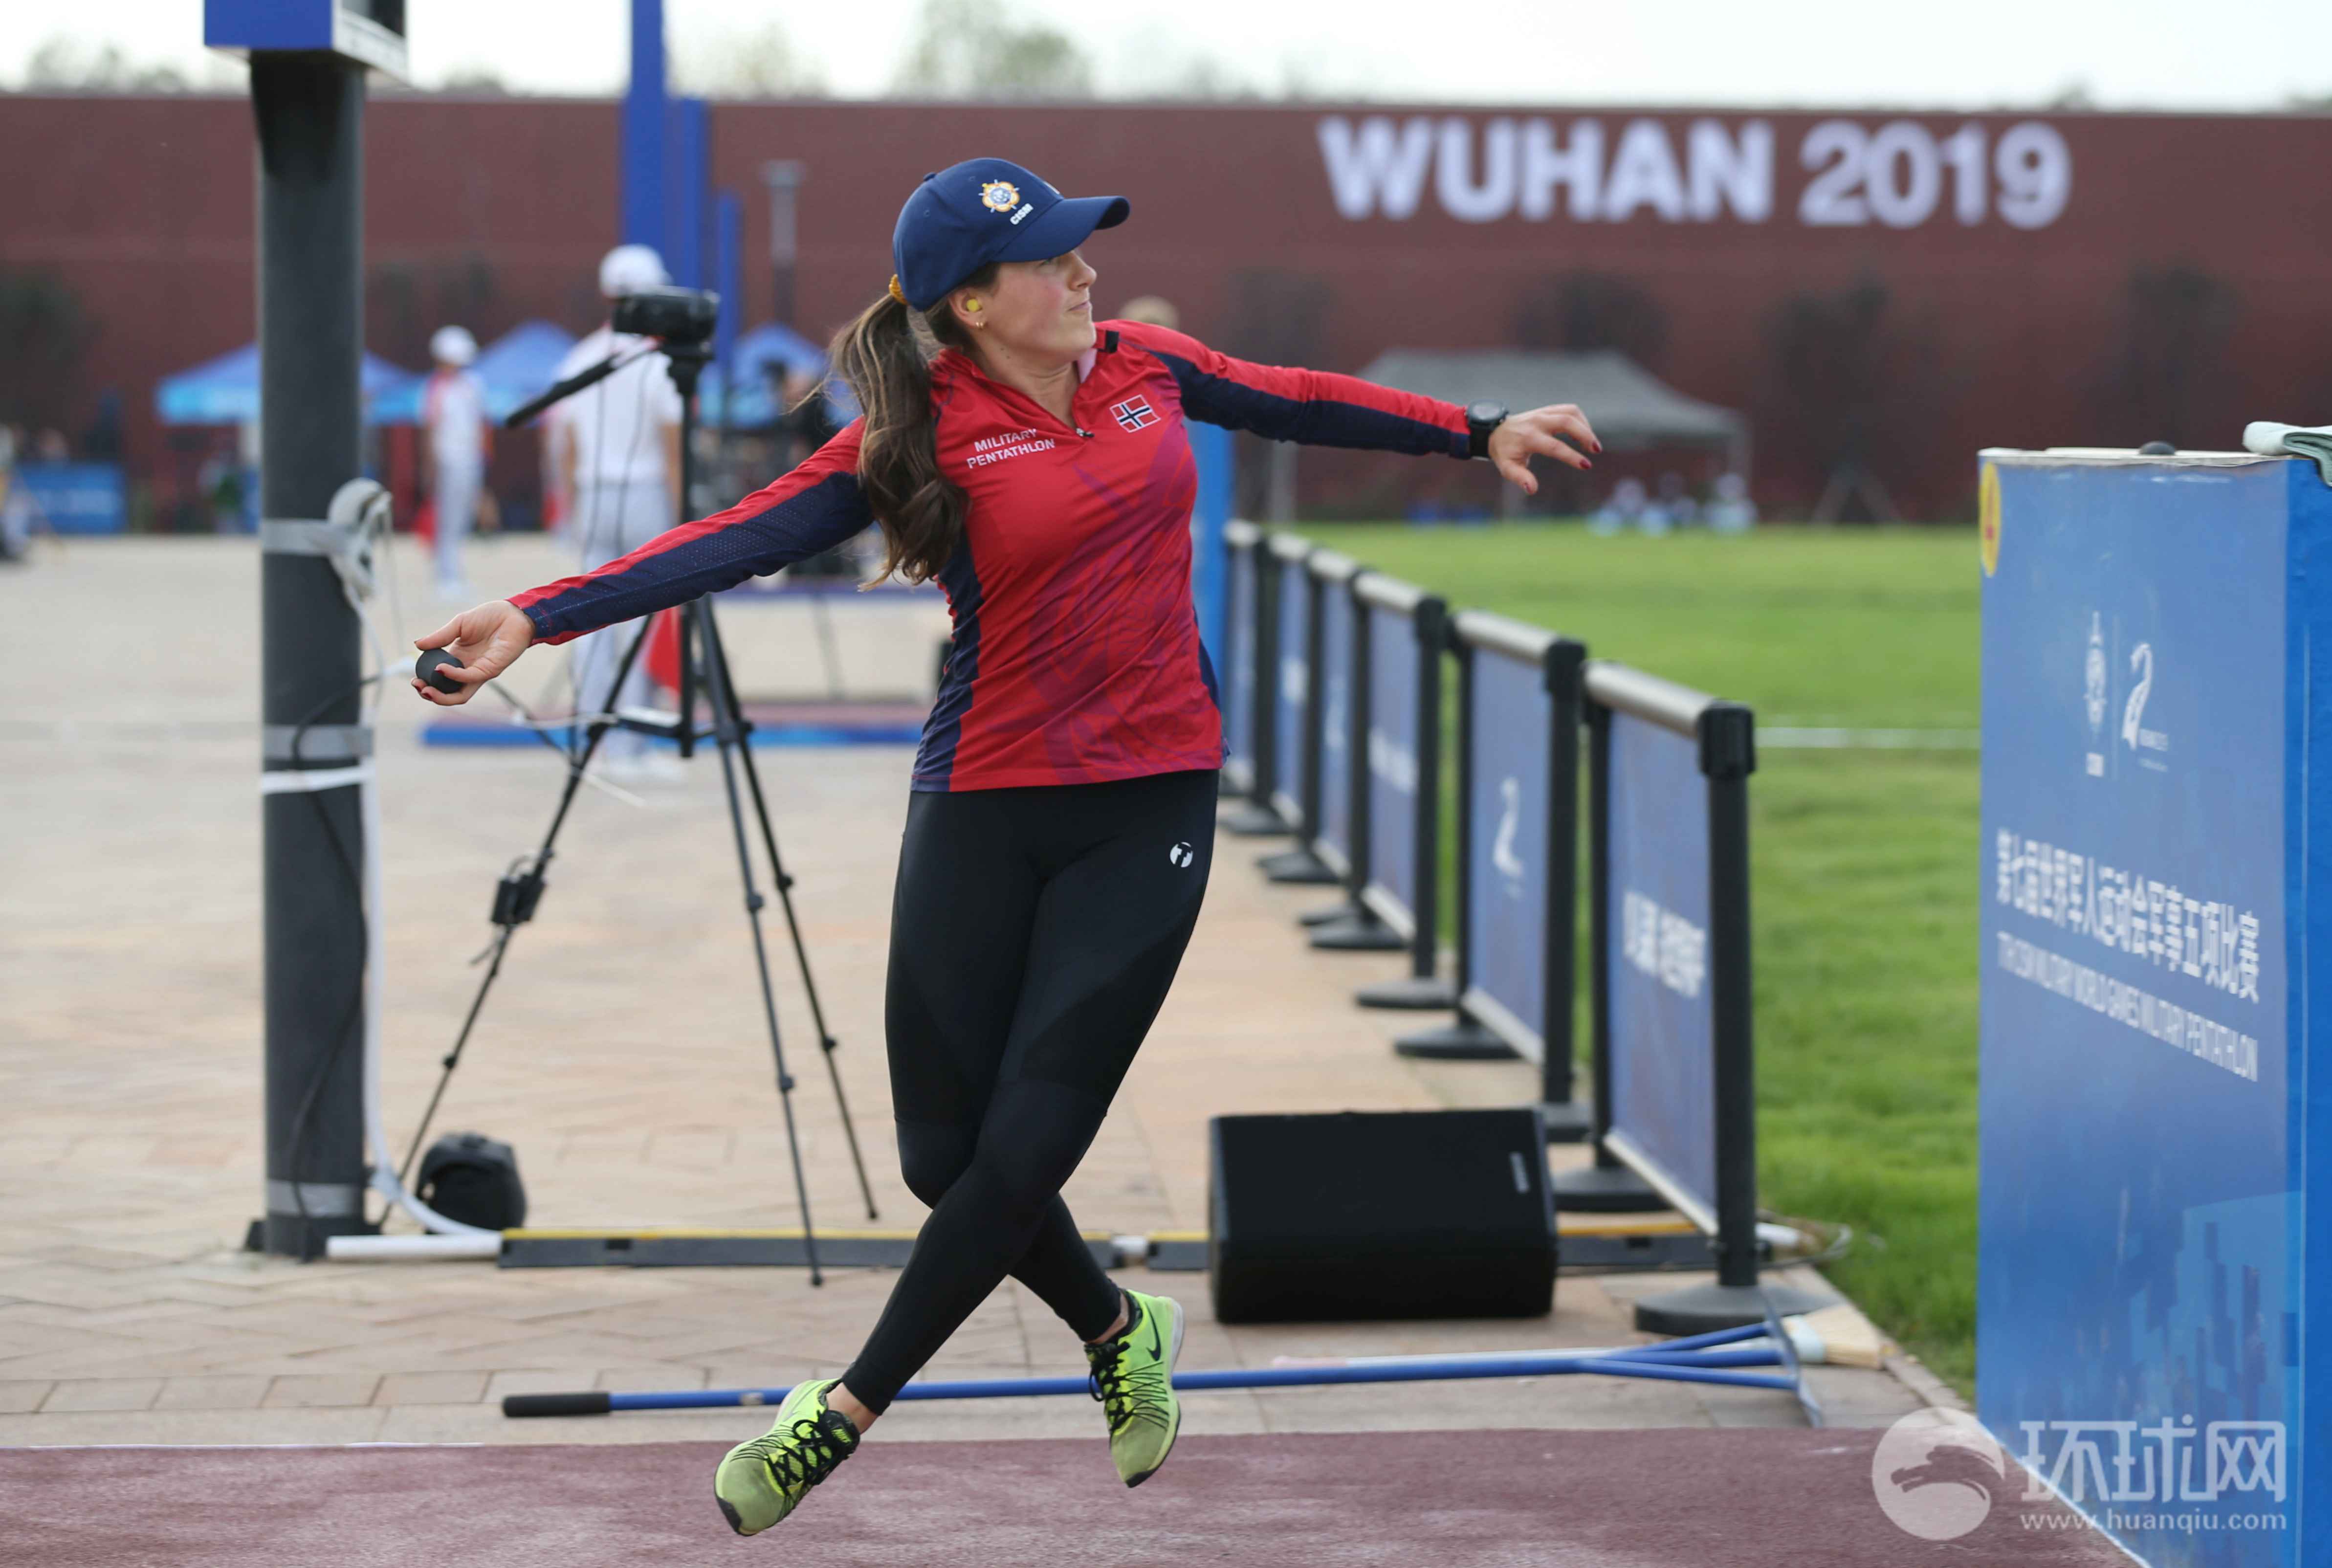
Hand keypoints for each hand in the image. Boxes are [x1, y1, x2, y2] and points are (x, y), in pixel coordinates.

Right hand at [412, 600, 534, 706]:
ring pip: (460, 694)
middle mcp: (468, 669)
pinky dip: (454, 676)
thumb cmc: (489, 618)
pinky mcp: (491, 670)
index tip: (414, 679)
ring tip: (426, 689)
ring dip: (441, 696)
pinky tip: (441, 668)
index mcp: (458, 659)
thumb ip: (440, 637)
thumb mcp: (459, 624)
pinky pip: (469, 677)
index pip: (440, 679)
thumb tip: (417, 645)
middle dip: (431, 695)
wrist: (513, 613)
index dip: (427, 682)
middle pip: (448, 693)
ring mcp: (479, 672)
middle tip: (418, 686)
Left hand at [1487, 405, 1600, 495]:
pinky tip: (1584, 433)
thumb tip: (1532, 489)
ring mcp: (1543, 413)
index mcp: (1528, 437)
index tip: (1586, 465)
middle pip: (1566, 421)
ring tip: (1592, 444)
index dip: (1571, 456)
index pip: (1554, 446)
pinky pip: (1569, 410)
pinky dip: (1581, 420)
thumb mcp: (1507, 467)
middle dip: (1585, 434)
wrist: (1496, 431)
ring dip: (1586, 426)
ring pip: (1571, 412)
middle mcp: (1537, 422)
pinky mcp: (1548, 409)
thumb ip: (1520, 478)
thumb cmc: (1505, 452)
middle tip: (1596, 450)